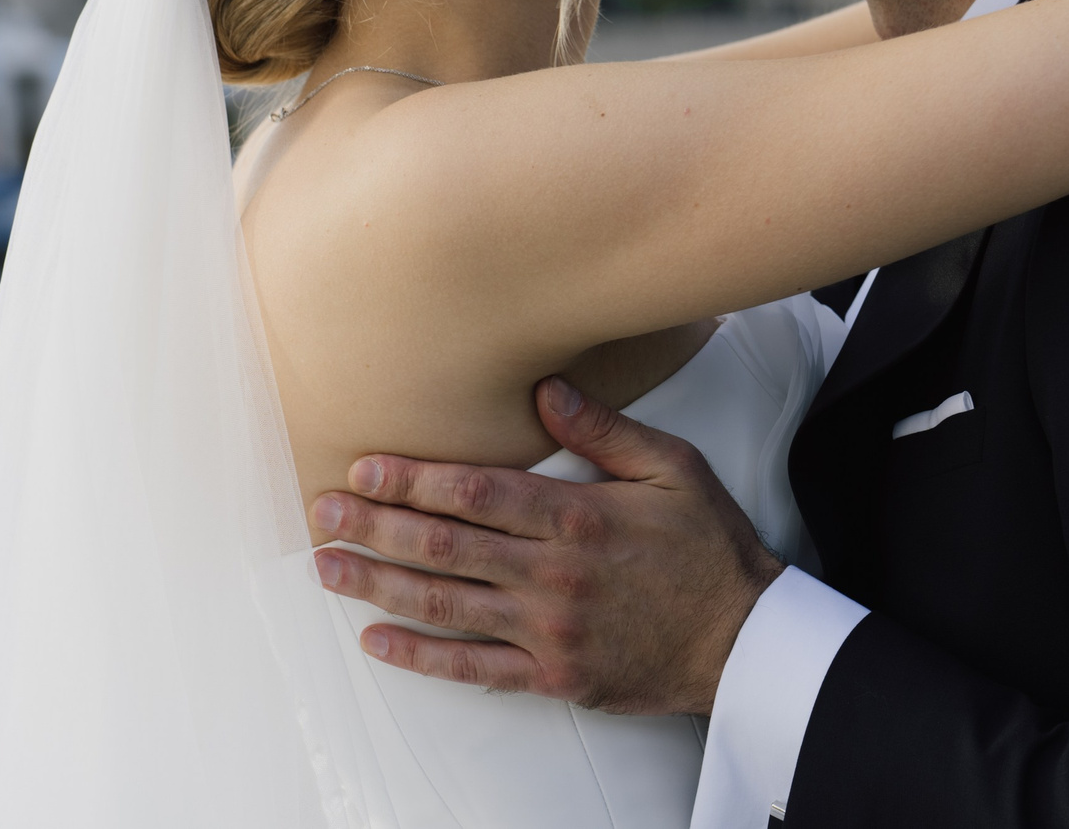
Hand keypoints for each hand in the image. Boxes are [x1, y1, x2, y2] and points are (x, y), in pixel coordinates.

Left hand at [308, 377, 782, 715]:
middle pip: (445, 547)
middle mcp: (553, 576)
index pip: (476, 493)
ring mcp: (548, 631)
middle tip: (324, 511)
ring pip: (446, 606)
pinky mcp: (553, 677)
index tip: (366, 465)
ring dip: (378, 585)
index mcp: (577, 518)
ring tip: (328, 566)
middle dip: (376, 525)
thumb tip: (545, 390)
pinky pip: (473, 669)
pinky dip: (420, 656)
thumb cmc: (709, 548)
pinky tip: (377, 639)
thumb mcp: (672, 467)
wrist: (744, 639)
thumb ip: (604, 429)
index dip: (413, 478)